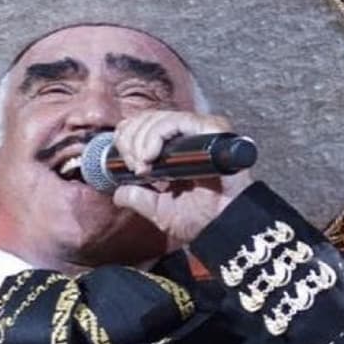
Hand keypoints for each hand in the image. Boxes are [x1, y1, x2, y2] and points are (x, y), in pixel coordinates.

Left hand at [109, 110, 253, 245]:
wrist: (224, 226)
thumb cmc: (201, 218)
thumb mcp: (158, 209)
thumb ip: (137, 198)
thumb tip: (118, 192)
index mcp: (176, 149)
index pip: (143, 124)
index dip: (127, 136)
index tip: (124, 161)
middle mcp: (188, 136)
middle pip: (148, 118)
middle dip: (131, 140)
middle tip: (134, 166)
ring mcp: (201, 131)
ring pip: (160, 117)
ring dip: (141, 140)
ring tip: (143, 166)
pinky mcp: (213, 130)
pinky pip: (179, 120)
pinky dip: (158, 135)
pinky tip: (151, 156)